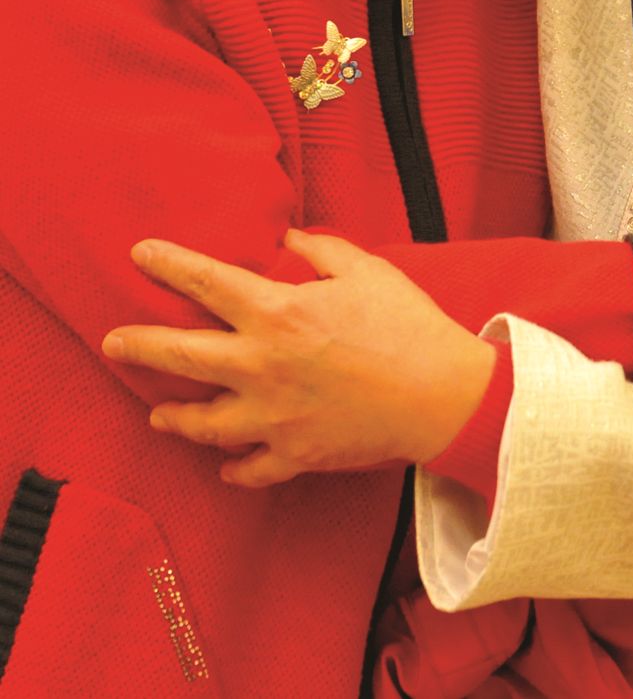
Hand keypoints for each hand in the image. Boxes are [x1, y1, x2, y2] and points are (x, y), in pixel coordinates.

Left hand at [101, 230, 494, 487]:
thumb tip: (286, 240)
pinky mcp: (293, 454)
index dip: (168, 263)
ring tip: (157, 412)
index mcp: (277, 314)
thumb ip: (319, 251)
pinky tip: (225, 466)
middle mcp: (261, 366)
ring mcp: (272, 417)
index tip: (139, 253)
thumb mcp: (365, 269)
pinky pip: (249, 468)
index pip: (206, 281)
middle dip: (138, 345)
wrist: (442, 395)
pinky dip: (234, 468)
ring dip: (175, 416)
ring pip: (202, 422)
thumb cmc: (406, 324)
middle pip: (180, 355)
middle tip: (112, 341)